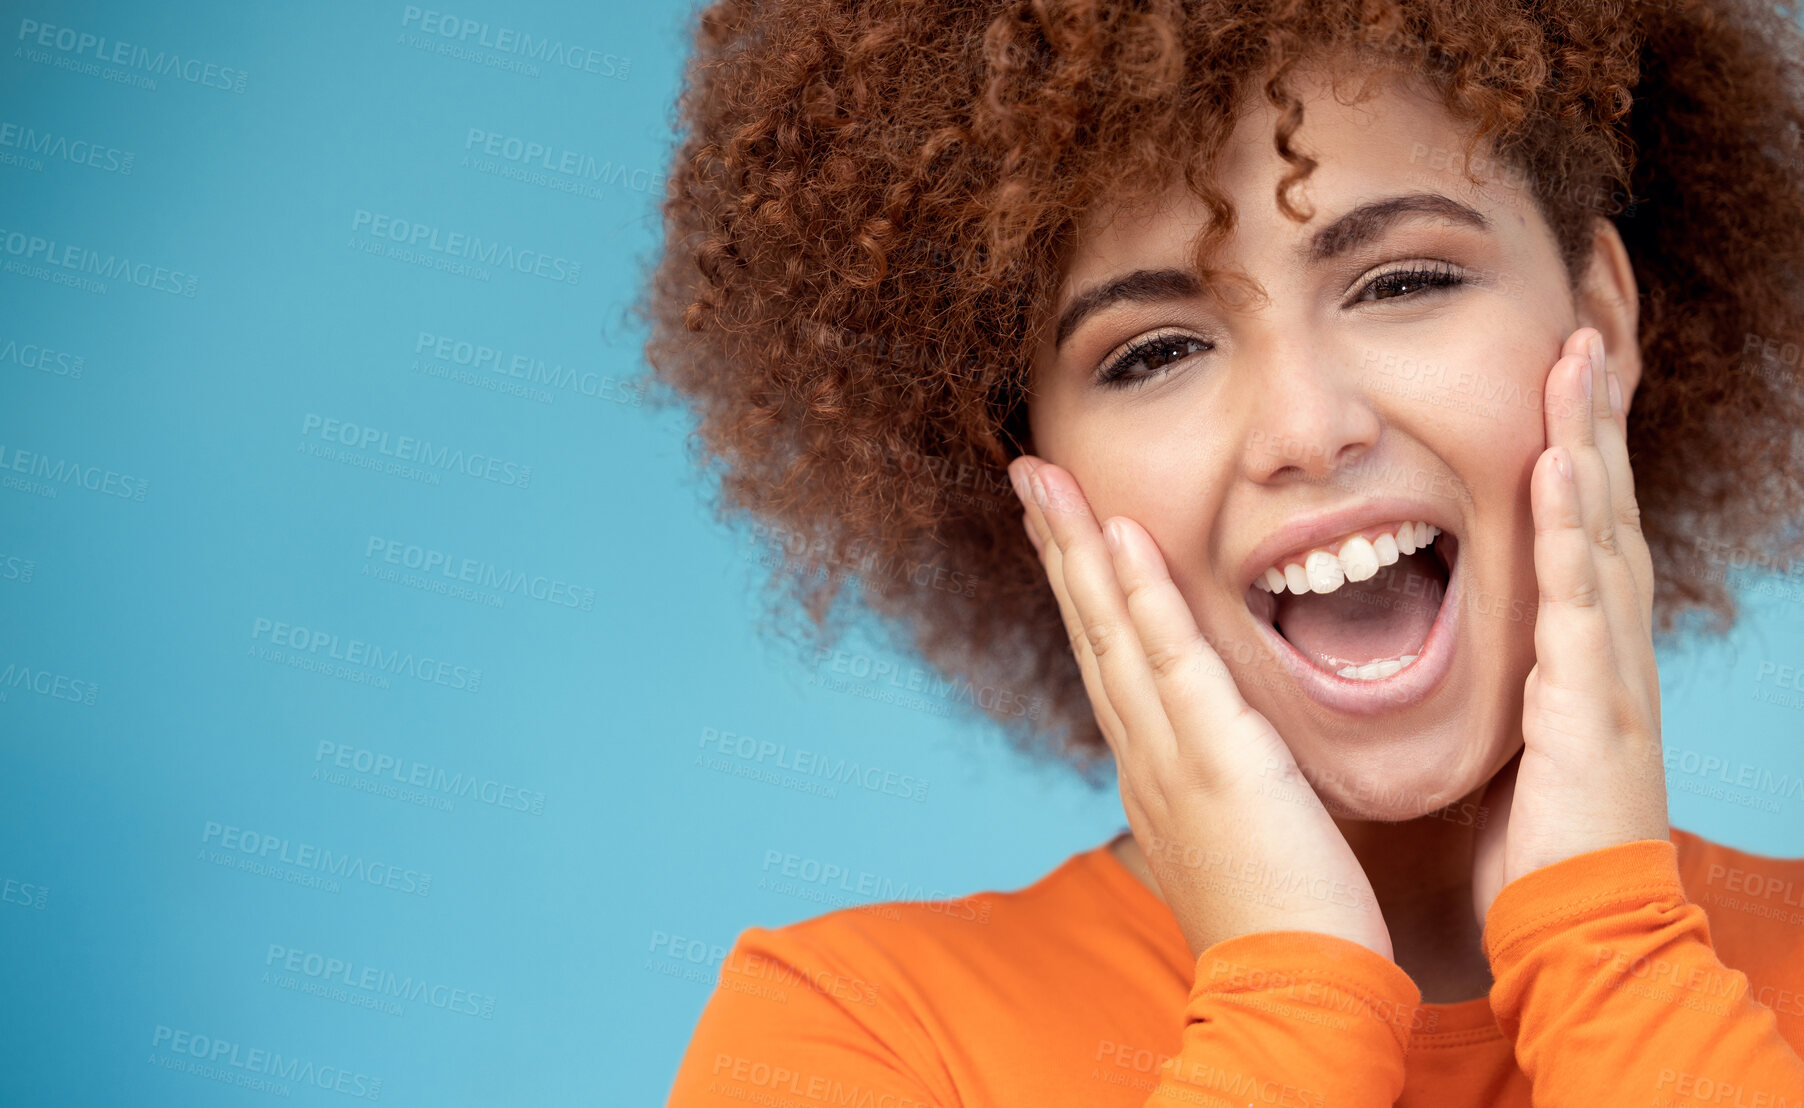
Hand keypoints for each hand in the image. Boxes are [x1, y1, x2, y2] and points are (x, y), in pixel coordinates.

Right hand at [1009, 456, 1393, 960]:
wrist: (1293, 997)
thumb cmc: (1283, 924)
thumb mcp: (1238, 836)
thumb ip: (1221, 782)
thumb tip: (1224, 750)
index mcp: (1154, 769)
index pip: (1109, 658)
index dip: (1082, 588)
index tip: (1063, 526)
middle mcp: (1146, 754)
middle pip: (1091, 631)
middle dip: (1058, 547)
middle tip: (1028, 473)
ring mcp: (1172, 755)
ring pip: (1113, 633)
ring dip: (1079, 549)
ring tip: (1048, 479)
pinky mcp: (1216, 760)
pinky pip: (1173, 662)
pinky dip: (1143, 598)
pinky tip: (1122, 537)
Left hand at [1470, 326, 1669, 925]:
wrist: (1574, 935)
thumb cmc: (1532, 849)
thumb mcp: (1510, 743)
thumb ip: (1498, 686)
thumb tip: (1451, 655)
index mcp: (1571, 653)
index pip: (1571, 525)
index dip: (1569, 447)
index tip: (1554, 371)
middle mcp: (1599, 646)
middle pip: (1600, 504)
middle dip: (1594, 415)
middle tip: (1585, 324)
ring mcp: (1603, 668)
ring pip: (1599, 528)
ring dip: (1589, 439)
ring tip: (1578, 354)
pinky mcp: (1589, 702)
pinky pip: (1579, 596)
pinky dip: (1572, 525)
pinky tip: (1563, 460)